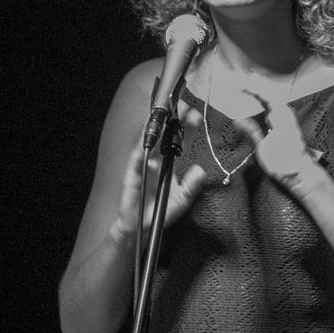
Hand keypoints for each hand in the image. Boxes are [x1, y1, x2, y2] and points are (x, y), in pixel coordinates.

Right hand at [113, 102, 207, 241]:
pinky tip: (147, 134)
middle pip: (165, 134)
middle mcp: (156, 159)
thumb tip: (201, 172)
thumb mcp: (180, 201)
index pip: (179, 140)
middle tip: (183, 106)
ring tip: (166, 113)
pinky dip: (141, 143)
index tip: (196, 116)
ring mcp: (143, 163)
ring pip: (150, 139)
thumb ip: (190, 187)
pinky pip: (137, 154)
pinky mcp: (133, 170)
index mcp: (169, 163)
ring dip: (157, 126)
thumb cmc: (158, 212)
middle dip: (173, 120)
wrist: (140, 226)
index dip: (186, 128)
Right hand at [234, 90, 323, 186]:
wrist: (300, 173)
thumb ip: (251, 131)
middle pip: (268, 92)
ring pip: (270, 98)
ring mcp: (286, 117)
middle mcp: (285, 113)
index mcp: (281, 116)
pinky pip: (272, 106)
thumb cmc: (283, 163)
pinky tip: (256, 99)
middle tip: (239, 77)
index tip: (238, 81)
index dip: (250, 86)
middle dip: (254, 84)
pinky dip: (263, 100)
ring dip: (258, 91)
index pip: (264, 94)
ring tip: (245, 83)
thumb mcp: (263, 149)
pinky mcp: (285, 123)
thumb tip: (236, 119)